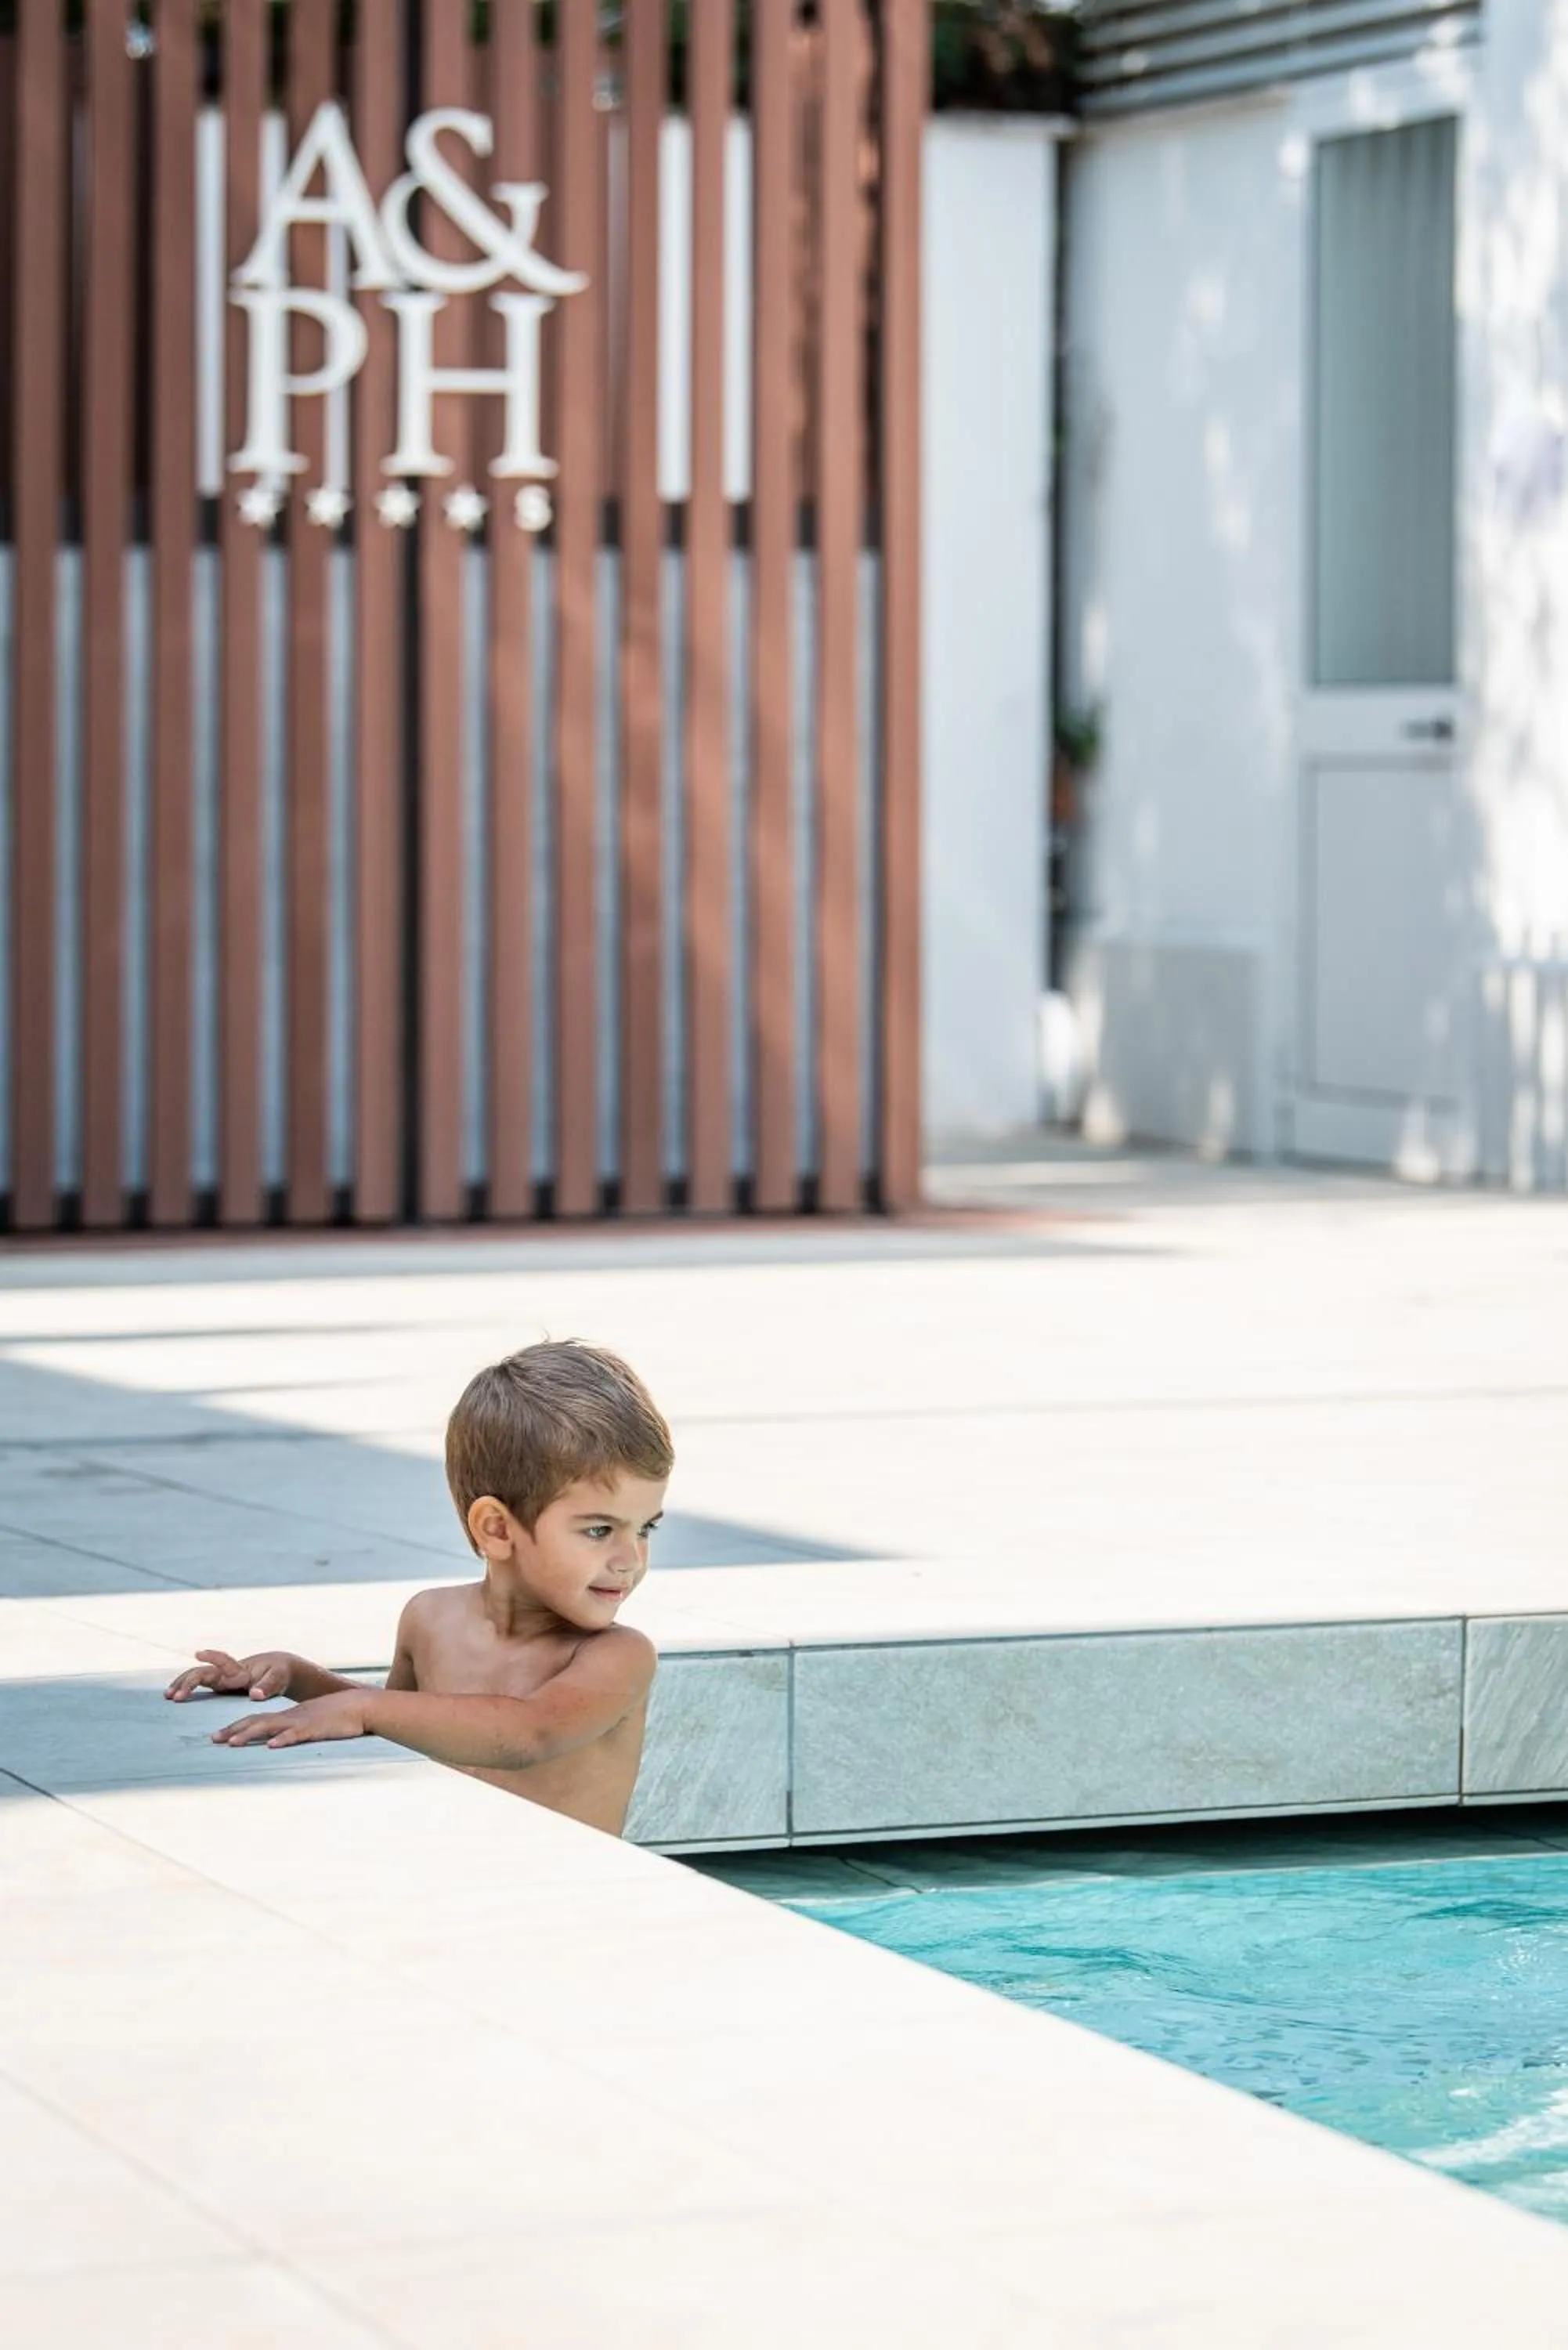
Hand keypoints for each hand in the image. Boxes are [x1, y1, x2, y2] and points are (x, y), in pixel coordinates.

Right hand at [165, 1649, 294, 1703]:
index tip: (199, 1653)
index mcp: (240, 1670)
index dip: (212, 1657)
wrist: (278, 1671)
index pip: (223, 1661)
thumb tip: (254, 1695)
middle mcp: (227, 1673)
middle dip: (188, 1682)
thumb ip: (268, 1686)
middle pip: (202, 1673)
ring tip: (168, 1696)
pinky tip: (174, 1697)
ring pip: (197, 1677)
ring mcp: (222, 1679)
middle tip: (175, 1696)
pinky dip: (187, 1689)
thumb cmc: (279, 1673)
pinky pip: (200, 1686)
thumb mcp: (279, 1678)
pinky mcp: (221, 1686)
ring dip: (182, 1684)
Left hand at [212, 1689, 371, 1750]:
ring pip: (271, 1727)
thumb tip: (281, 1741)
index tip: (220, 1736)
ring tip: (232, 1743)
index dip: (238, 1727)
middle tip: (214, 1740)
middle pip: (257, 1721)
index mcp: (290, 1716)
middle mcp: (291, 1717)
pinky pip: (297, 1734)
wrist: (362, 1705)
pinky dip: (283, 1739)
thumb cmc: (340, 1715)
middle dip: (234, 1730)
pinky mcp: (317, 1728)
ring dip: (250, 1734)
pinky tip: (272, 1745)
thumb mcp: (313, 1722)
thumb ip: (297, 1729)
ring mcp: (303, 1722)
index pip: (258, 1719)